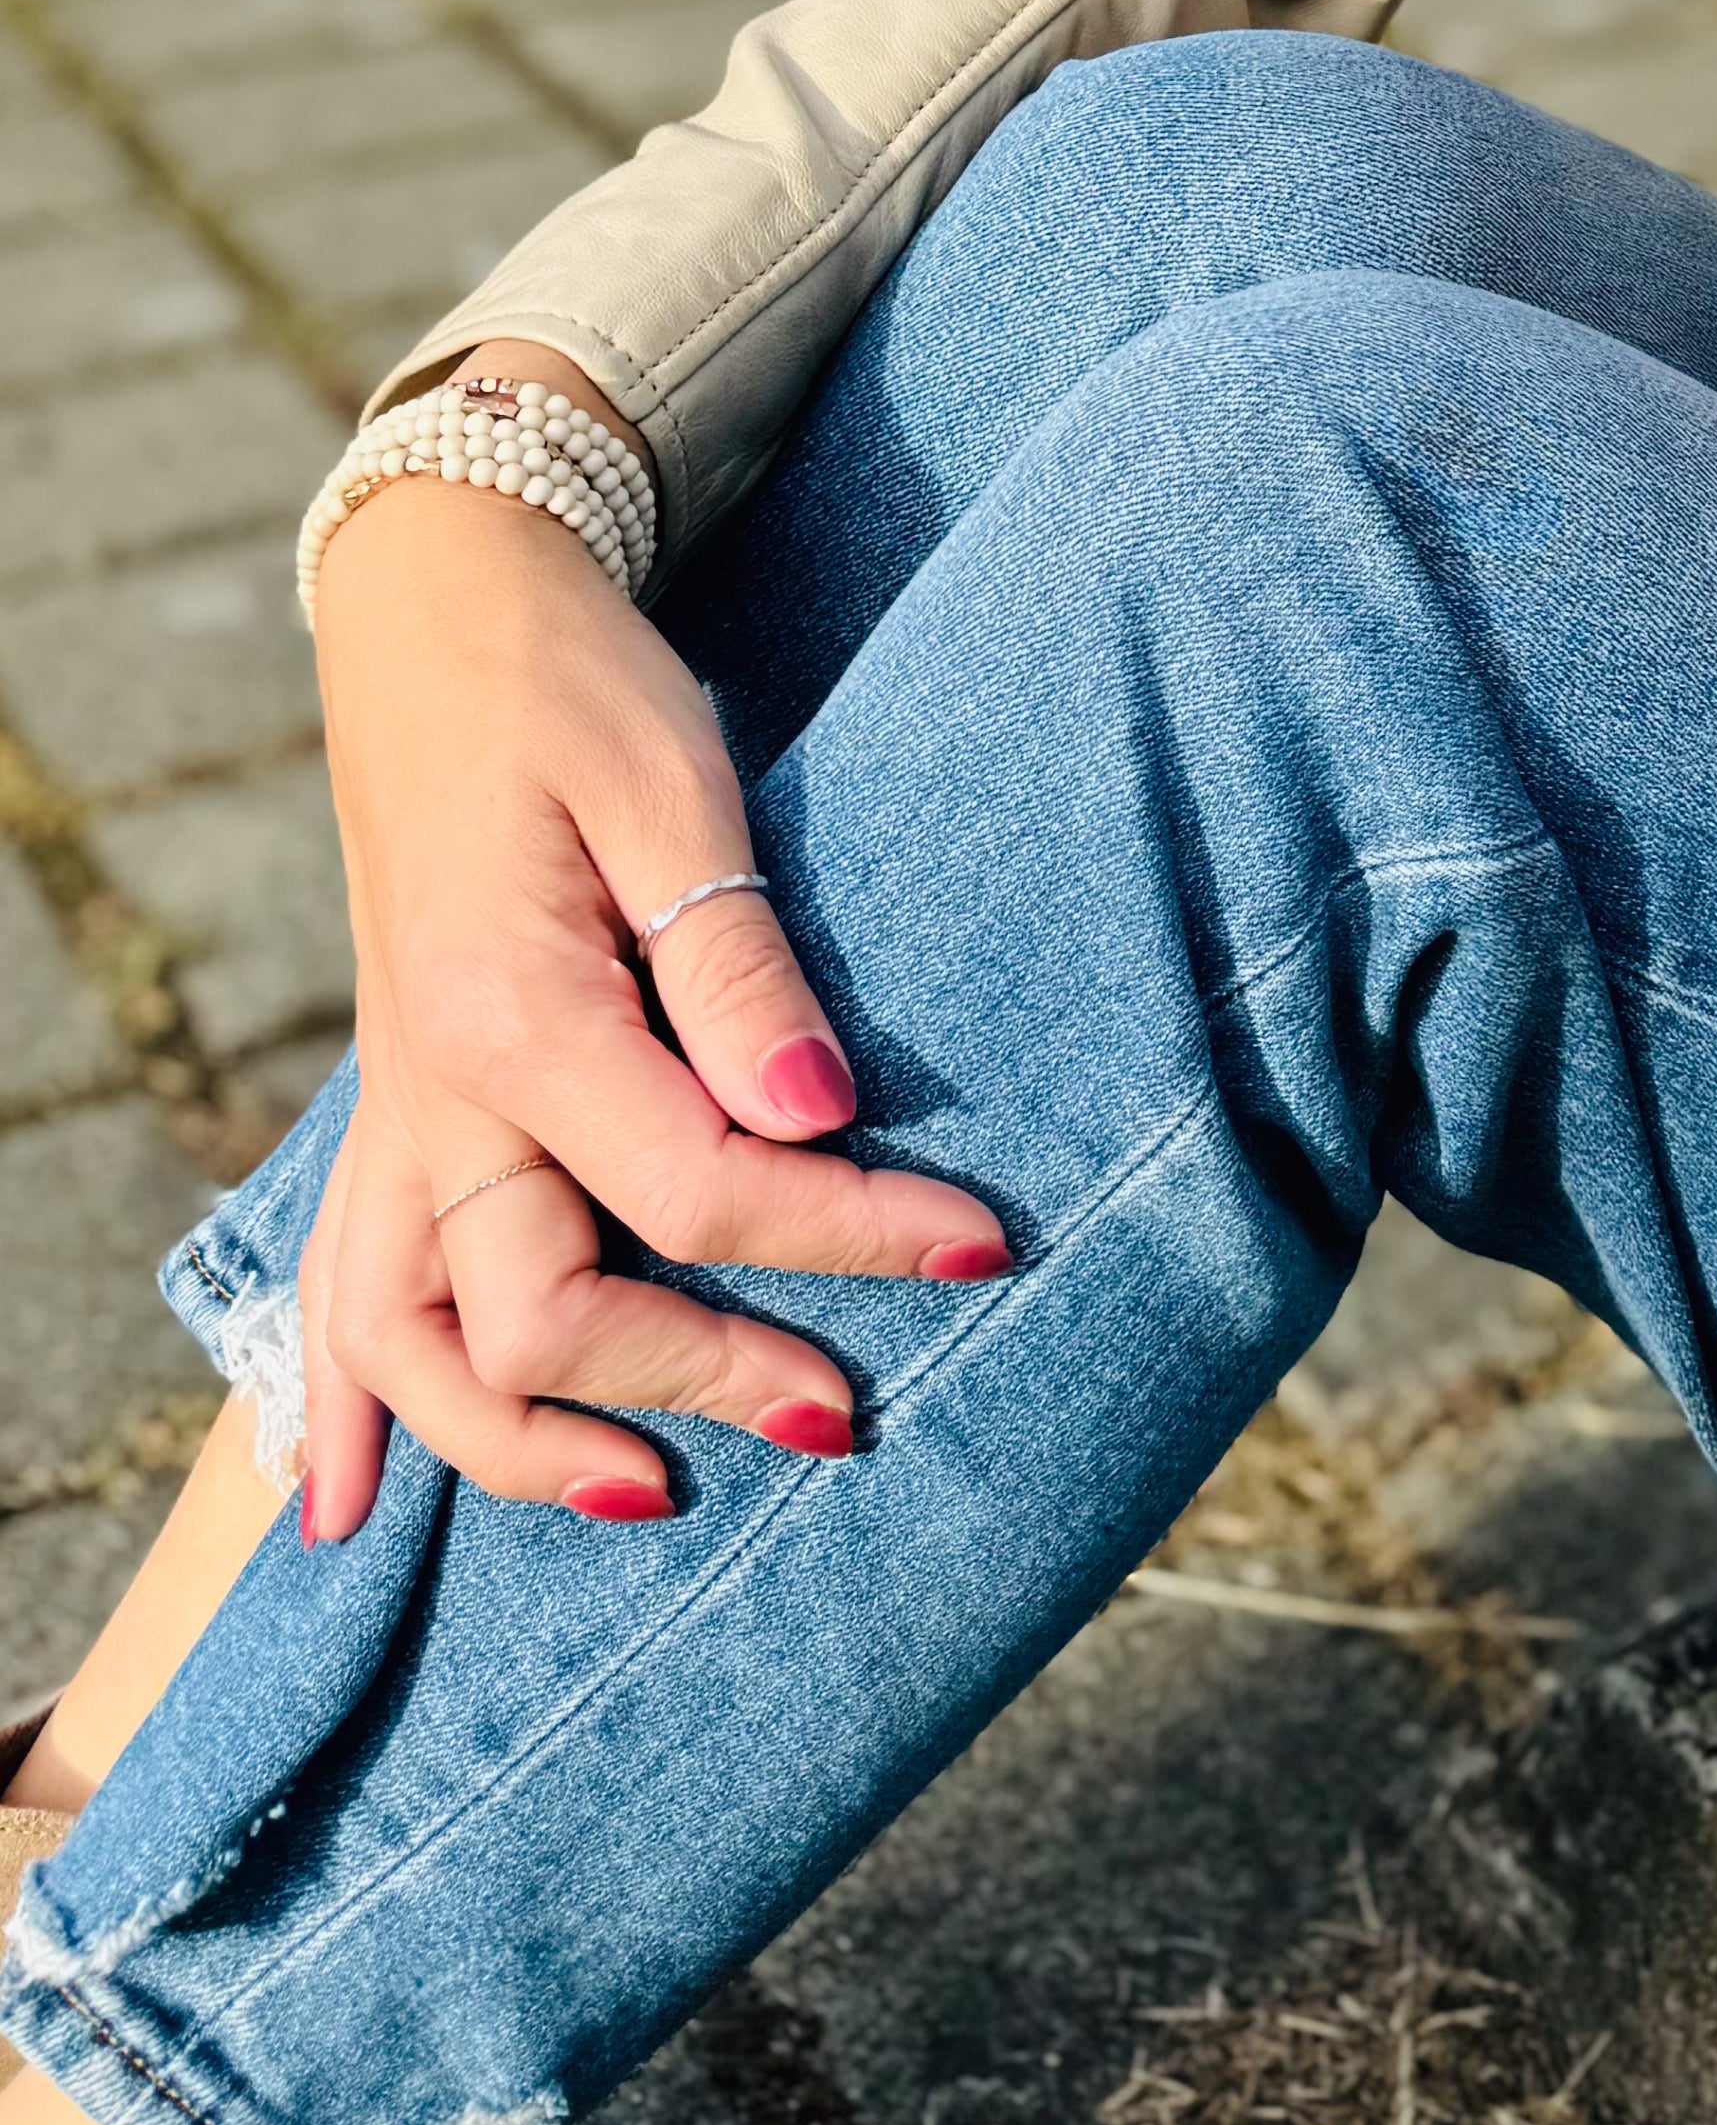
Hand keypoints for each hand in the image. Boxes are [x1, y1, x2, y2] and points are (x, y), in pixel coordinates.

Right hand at [298, 356, 1008, 1540]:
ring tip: (647, 1498)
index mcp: (510, 1015)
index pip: (699, 1186)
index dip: (848, 1232)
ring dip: (515, 1445)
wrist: (440, 611)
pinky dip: (338, 1408)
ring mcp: (396, 1109)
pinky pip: (331, 1292)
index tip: (977, 1247)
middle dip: (697, 1376)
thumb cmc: (570, 686)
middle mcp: (431, 1092)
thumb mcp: (674, 789)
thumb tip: (819, 1118)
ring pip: (406, 1342)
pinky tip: (346, 1513)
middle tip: (845, 1411)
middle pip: (542, 1313)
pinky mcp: (392, 1103)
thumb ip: (738, 966)